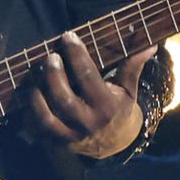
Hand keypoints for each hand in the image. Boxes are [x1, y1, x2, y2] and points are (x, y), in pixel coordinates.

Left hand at [26, 32, 155, 158]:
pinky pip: (37, 127)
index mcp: (106, 106)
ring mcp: (70, 135)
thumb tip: (150, 45)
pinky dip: (30, 110)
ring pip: (46, 114)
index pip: (87, 76)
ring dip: (37, 91)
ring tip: (36, 73)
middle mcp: (87, 122)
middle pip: (63, 96)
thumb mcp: (128, 90)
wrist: (113, 144)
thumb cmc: (119, 109)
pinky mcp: (56, 142)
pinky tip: (31, 91)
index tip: (68, 36)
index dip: (76, 54)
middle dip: (53, 73)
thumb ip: (132, 67)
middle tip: (50, 56)